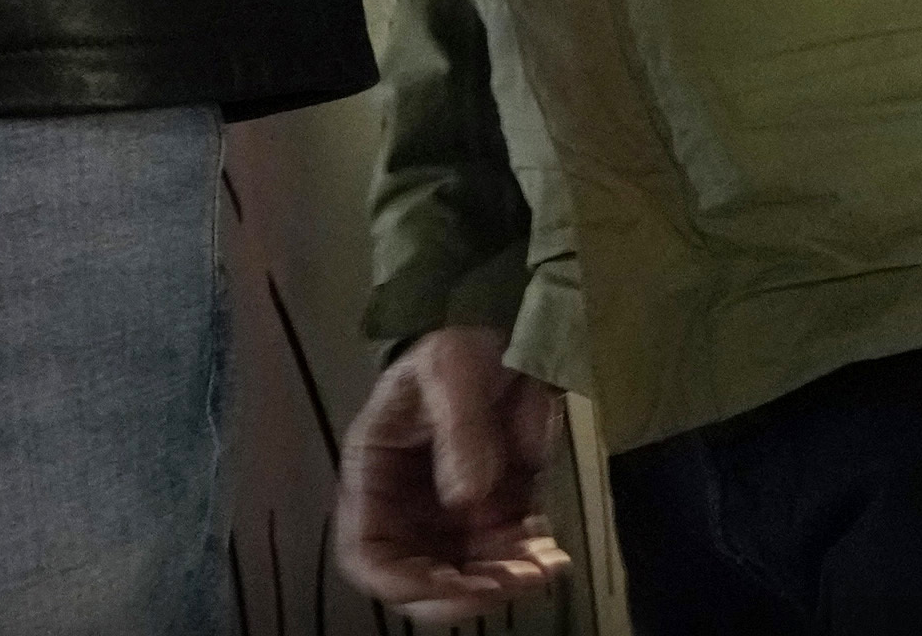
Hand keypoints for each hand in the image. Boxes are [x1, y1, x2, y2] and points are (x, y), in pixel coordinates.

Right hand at [331, 325, 567, 618]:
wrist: (515, 330)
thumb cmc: (463, 344)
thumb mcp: (452, 369)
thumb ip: (459, 428)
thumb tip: (468, 496)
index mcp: (375, 474)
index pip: (367, 551)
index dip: (400, 580)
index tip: (448, 583)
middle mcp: (410, 507)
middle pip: (420, 577)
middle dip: (463, 591)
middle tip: (509, 581)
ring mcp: (455, 515)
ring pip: (471, 575)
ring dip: (505, 582)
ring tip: (543, 565)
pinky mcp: (499, 512)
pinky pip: (509, 556)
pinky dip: (530, 563)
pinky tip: (554, 555)